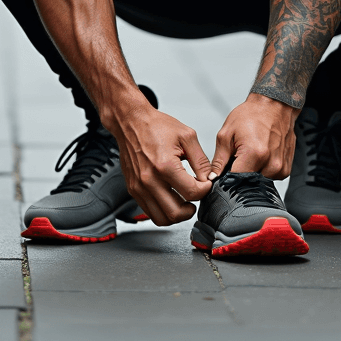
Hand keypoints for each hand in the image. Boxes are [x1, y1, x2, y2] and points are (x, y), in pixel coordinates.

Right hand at [107, 102, 212, 225]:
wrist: (131, 122)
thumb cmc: (156, 126)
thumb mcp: (187, 136)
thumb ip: (200, 161)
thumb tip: (208, 179)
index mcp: (165, 165)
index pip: (192, 193)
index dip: (204, 190)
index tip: (205, 184)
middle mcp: (149, 180)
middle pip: (176, 213)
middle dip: (191, 209)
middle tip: (196, 198)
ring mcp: (139, 187)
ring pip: (161, 218)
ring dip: (177, 215)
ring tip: (184, 203)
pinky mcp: (133, 189)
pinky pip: (150, 211)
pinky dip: (163, 211)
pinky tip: (170, 199)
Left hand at [209, 94, 299, 178]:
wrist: (274, 105)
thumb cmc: (251, 115)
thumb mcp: (227, 133)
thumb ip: (219, 160)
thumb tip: (213, 178)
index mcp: (254, 154)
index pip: (235, 182)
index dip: (226, 179)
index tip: (225, 170)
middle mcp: (271, 163)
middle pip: (247, 183)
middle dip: (240, 173)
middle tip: (239, 156)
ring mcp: (280, 168)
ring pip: (259, 182)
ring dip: (252, 171)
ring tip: (252, 153)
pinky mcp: (285, 170)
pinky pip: (269, 178)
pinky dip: (263, 169)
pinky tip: (261, 154)